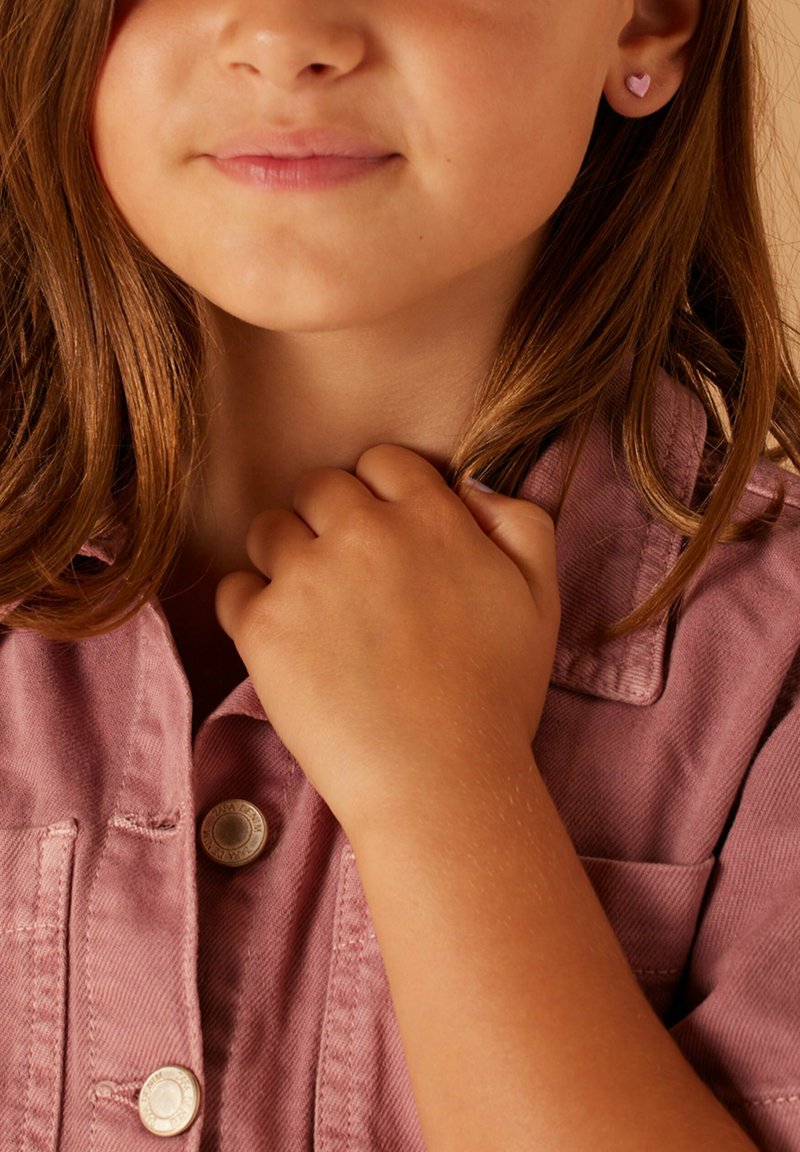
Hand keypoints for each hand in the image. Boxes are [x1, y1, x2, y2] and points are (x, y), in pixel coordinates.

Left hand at [216, 444, 558, 833]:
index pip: (382, 461)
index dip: (382, 494)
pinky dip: (252, 609)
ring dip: (285, 558)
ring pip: (269, 530)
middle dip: (328, 520)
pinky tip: (287, 644)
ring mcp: (308, 578)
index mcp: (431, 518)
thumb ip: (520, 522)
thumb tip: (473, 485)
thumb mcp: (540, 598)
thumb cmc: (495, 697)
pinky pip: (234, 589)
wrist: (441, 782)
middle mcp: (364, 533)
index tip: (385, 537)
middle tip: (347, 577)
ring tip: (314, 611)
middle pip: (318, 486)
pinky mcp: (263, 628)